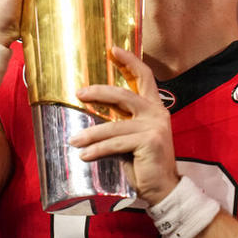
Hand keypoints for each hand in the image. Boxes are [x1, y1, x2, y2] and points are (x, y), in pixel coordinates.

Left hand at [69, 46, 180, 205]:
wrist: (163, 188)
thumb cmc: (144, 163)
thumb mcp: (132, 137)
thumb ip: (120, 123)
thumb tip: (91, 114)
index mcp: (155, 107)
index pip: (144, 77)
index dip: (130, 61)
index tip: (113, 49)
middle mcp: (157, 113)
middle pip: (124, 94)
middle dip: (99, 92)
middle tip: (80, 93)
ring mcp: (154, 126)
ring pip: (114, 126)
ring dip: (91, 134)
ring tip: (74, 141)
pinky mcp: (150, 141)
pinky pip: (116, 144)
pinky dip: (98, 150)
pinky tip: (85, 155)